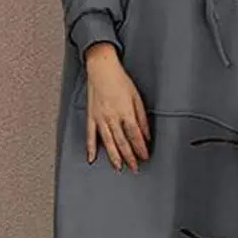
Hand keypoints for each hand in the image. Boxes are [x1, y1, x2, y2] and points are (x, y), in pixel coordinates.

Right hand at [84, 43, 150, 171]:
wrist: (102, 69)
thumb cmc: (120, 81)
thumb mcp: (137, 97)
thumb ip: (142, 118)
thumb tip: (147, 135)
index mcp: (125, 111)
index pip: (135, 135)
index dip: (140, 148)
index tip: (144, 157)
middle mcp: (112, 117)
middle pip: (122, 142)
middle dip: (129, 157)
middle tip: (134, 168)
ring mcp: (100, 118)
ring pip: (107, 142)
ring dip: (114, 156)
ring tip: (119, 167)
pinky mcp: (91, 116)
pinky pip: (90, 135)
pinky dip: (91, 148)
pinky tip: (92, 158)